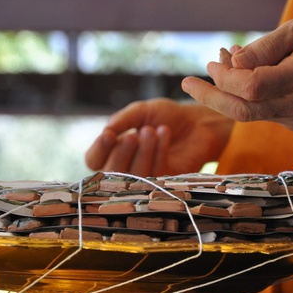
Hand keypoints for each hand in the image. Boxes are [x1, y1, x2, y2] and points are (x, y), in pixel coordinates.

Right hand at [85, 98, 232, 175]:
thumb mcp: (141, 111)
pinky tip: (165, 133)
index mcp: (113, 150)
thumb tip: (106, 132)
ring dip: (142, 152)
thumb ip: (122, 121)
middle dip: (121, 154)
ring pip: (133, 176)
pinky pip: (156, 172)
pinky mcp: (166, 181)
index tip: (109, 135)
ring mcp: (146, 176)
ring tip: (152, 130)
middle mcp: (126, 166)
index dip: (99, 150)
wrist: (198, 121)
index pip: (94, 160)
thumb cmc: (166, 115)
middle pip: (109, 173)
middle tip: (133, 136)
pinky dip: (159, 151)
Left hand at [181, 14, 292, 130]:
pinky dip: (247, 96)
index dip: (224, 78)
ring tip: (220, 62)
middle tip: (187, 82)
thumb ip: (265, 48)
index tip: (211, 62)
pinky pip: (265, 113)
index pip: (251, 88)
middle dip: (210, 97)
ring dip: (228, 92)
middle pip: (244, 111)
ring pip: (252, 113)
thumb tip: (232, 61)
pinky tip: (242, 73)